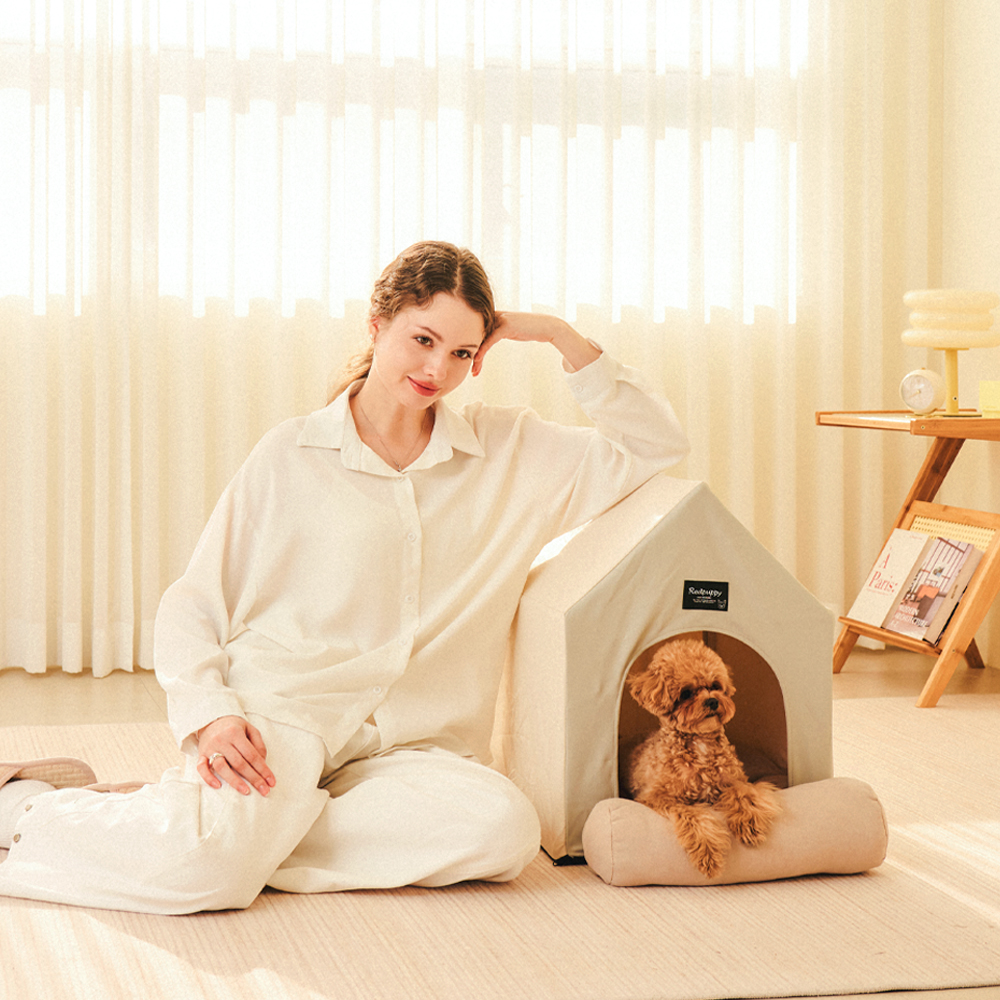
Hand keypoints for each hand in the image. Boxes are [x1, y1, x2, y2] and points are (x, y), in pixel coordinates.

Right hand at [196, 716, 275, 796]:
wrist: (212, 720)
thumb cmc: (234, 727)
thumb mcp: (250, 729)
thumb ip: (258, 744)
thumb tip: (263, 762)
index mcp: (235, 733)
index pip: (252, 755)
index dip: (263, 769)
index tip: (271, 782)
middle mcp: (222, 740)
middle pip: (239, 763)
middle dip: (254, 778)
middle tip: (264, 791)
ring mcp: (210, 748)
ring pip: (221, 767)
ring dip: (234, 781)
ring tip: (246, 791)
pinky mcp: (200, 754)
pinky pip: (201, 768)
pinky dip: (208, 778)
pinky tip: (218, 786)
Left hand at [472, 311, 599, 376]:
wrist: (547, 326)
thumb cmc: (529, 329)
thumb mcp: (510, 330)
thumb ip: (497, 331)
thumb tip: (487, 340)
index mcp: (492, 315)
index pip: (474, 330)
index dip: (468, 346)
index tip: (466, 362)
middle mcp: (493, 315)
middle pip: (474, 334)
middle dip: (468, 353)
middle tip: (467, 370)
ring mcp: (499, 319)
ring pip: (480, 338)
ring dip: (475, 356)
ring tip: (473, 371)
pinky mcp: (505, 325)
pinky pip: (489, 340)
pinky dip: (482, 351)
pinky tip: (477, 361)